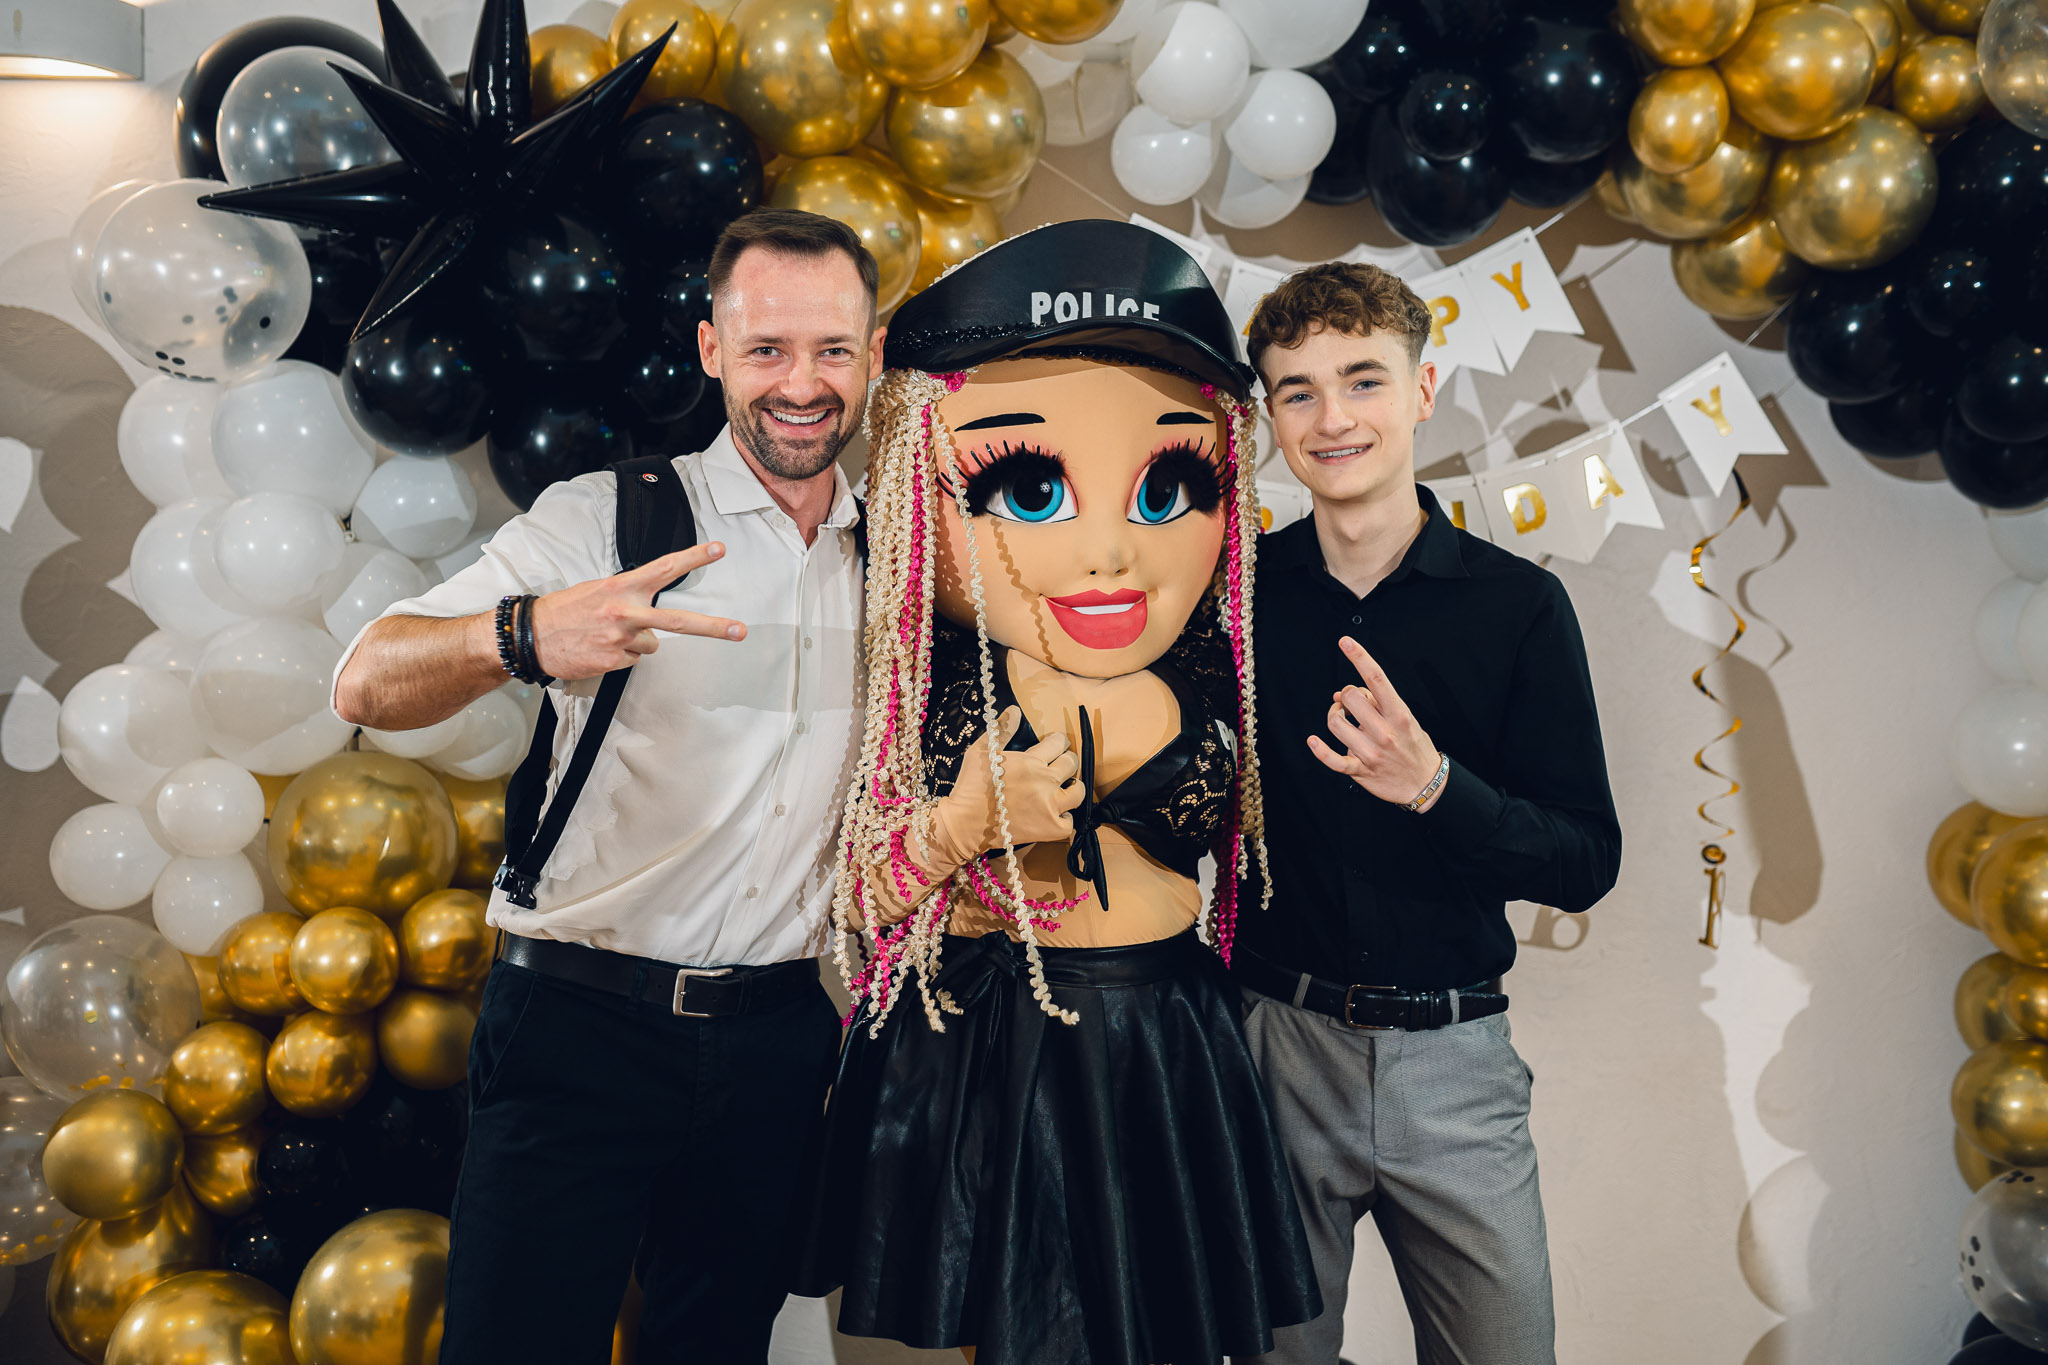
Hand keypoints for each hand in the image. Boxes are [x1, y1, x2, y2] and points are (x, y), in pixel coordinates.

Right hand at [528, 544, 747, 681]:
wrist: (532, 636)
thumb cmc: (565, 611)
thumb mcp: (597, 590)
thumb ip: (628, 594)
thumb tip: (651, 604)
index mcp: (622, 588)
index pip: (664, 569)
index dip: (693, 558)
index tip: (718, 550)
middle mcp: (626, 612)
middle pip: (679, 620)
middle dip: (713, 627)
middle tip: (740, 630)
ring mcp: (621, 639)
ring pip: (651, 645)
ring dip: (636, 643)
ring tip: (606, 636)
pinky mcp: (614, 662)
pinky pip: (633, 660)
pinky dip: (621, 656)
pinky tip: (599, 649)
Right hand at [934, 706, 1084, 858]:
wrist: (964, 823)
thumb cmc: (970, 787)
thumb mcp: (981, 752)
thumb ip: (1000, 730)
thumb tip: (1015, 709)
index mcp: (1030, 761)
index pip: (1058, 743)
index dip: (1058, 741)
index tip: (1055, 744)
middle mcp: (1045, 782)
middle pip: (1072, 764)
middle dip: (1067, 761)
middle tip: (1059, 765)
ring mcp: (1050, 807)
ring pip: (1079, 792)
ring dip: (1073, 788)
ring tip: (1064, 788)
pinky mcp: (1049, 829)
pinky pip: (1070, 822)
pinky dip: (1065, 819)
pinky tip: (1055, 814)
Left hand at [1307, 637, 1444, 809]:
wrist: (1425, 784)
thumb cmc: (1413, 746)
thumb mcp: (1405, 718)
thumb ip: (1377, 704)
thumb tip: (1342, 693)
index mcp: (1399, 714)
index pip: (1377, 679)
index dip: (1359, 657)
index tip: (1345, 641)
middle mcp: (1385, 731)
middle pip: (1351, 698)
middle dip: (1345, 695)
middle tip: (1349, 702)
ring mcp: (1371, 752)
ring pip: (1337, 724)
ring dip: (1333, 716)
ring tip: (1340, 718)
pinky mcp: (1361, 770)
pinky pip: (1334, 760)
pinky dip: (1320, 750)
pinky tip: (1313, 741)